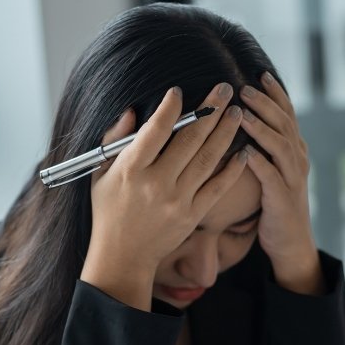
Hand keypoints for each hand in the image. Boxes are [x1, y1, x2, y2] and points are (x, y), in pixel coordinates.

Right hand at [81, 84, 248, 309]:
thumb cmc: (109, 210)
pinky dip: (232, 169)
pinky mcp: (192, 215)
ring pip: (207, 159)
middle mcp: (156, 183)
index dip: (170, 109)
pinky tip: (244, 151)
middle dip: (209, 110)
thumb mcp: (100, 173)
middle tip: (224, 88)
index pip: (155, 131)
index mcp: (131, 170)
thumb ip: (115, 140)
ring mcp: (177, 200)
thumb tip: (133, 111)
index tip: (180, 91)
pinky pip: (217, 188)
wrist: (123, 256)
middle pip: (189, 140)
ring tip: (237, 112)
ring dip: (225, 133)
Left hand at [238, 73, 324, 295]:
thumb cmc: (274, 204)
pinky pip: (271, 176)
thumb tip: (243, 120)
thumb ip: (265, 147)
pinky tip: (245, 151)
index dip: (276, 94)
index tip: (260, 74)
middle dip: (264, 103)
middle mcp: (297, 159)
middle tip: (244, 88)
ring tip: (242, 113)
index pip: (287, 114)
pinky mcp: (283, 198)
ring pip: (280, 145)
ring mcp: (292, 178)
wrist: (291, 242)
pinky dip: (259, 162)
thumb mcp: (273, 170)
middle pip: (284, 123)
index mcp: (295, 150)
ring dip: (261, 127)